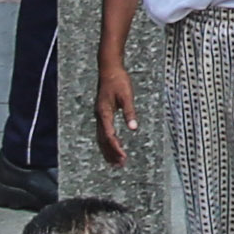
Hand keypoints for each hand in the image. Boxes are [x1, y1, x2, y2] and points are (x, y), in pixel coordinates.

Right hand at [96, 46, 138, 165]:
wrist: (109, 69)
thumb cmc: (119, 81)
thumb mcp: (127, 96)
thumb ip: (130, 112)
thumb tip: (133, 128)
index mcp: (104, 113)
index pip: (109, 135)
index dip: (116, 147)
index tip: (123, 156)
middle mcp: (100, 116)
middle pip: (104, 140)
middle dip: (111, 153)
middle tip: (120, 165)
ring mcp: (99, 115)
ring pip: (102, 138)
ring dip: (108, 150)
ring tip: (116, 162)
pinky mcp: (102, 113)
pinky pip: (103, 132)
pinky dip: (108, 142)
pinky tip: (115, 146)